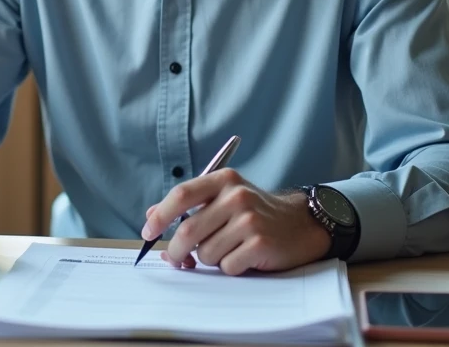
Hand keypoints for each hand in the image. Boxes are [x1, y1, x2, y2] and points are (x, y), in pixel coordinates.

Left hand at [142, 168, 330, 274]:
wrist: (301, 224)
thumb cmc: (256, 213)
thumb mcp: (224, 198)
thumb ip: (189, 205)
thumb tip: (150, 216)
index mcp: (224, 180)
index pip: (181, 195)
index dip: (160, 216)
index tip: (148, 232)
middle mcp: (236, 196)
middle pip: (188, 230)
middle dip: (177, 251)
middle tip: (178, 259)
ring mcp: (249, 219)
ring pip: (206, 252)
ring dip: (209, 259)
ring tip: (227, 250)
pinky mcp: (259, 243)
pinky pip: (226, 266)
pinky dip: (229, 267)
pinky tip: (243, 257)